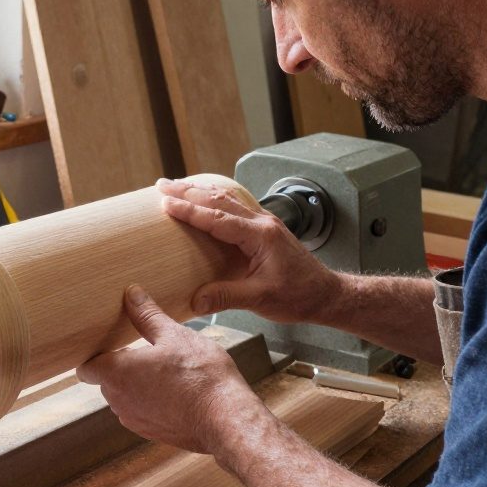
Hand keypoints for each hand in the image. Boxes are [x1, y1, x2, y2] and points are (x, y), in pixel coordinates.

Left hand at [76, 284, 262, 453]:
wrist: (225, 419)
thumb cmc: (200, 376)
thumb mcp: (174, 335)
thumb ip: (147, 316)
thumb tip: (132, 294)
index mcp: (117, 374)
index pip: (86, 367)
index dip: (93, 354)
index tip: (107, 343)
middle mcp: (118, 401)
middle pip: (106, 380)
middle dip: (120, 365)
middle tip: (142, 348)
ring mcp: (134, 420)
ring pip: (125, 396)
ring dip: (136, 383)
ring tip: (163, 368)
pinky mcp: (151, 432)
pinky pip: (142, 411)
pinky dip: (151, 400)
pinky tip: (175, 389)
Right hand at [159, 177, 341, 324]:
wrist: (326, 294)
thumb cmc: (299, 296)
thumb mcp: (261, 300)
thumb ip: (226, 297)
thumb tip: (194, 301)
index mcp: (260, 236)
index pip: (217, 218)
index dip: (189, 210)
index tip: (165, 203)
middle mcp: (262, 223)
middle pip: (219, 200)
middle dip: (188, 191)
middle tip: (160, 185)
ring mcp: (264, 223)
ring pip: (227, 199)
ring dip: (199, 192)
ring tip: (175, 186)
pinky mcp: (265, 229)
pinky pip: (235, 207)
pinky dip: (214, 200)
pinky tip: (205, 200)